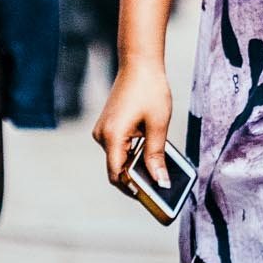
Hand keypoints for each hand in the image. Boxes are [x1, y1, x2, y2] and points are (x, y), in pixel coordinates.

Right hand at [94, 57, 172, 190]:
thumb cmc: (150, 91)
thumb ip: (157, 156)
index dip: (133, 189)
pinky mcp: (108, 127)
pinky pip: (119, 148)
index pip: (117, 175)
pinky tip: (151, 153)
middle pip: (117, 169)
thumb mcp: (158, 126)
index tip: (151, 198)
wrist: (139, 64)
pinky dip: (133, 154)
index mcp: (112, 137)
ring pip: (119, 159)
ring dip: (136, 166)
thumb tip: (161, 182)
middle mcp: (102, 136)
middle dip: (137, 179)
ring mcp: (103, 131)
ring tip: (159, 170)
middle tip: (160, 188)